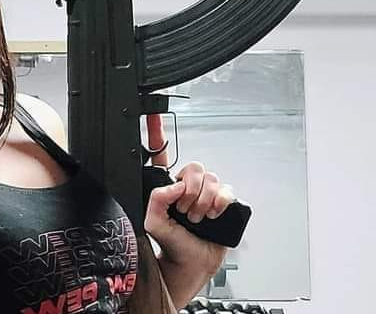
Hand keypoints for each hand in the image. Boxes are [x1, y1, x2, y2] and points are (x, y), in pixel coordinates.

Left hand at [143, 114, 233, 275]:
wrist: (191, 265)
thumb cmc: (170, 245)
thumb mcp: (152, 223)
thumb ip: (156, 200)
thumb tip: (175, 186)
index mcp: (165, 187)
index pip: (160, 154)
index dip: (157, 133)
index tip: (153, 115)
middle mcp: (186, 186)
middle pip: (193, 167)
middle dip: (189, 190)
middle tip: (184, 210)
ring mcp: (205, 194)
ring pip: (210, 179)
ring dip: (202, 202)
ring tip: (196, 218)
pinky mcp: (222, 202)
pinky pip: (227, 190)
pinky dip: (220, 203)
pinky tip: (212, 215)